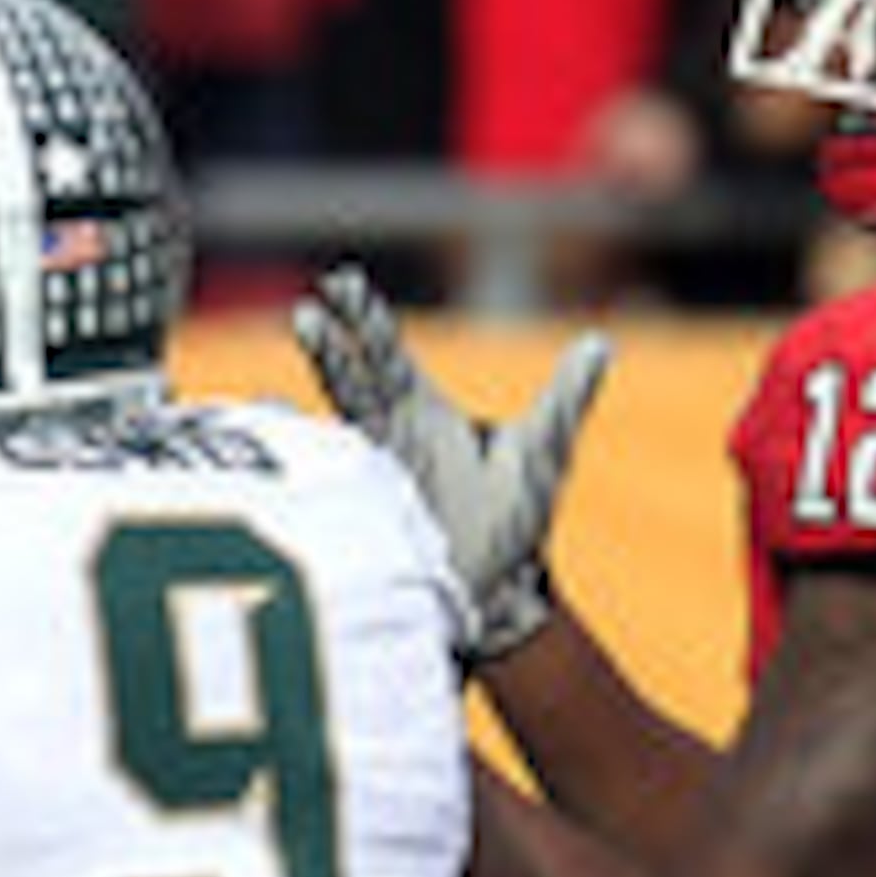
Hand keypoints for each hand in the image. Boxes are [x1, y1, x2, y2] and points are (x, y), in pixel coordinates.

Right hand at [291, 261, 607, 658]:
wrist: (497, 593)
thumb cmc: (512, 519)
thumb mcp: (541, 452)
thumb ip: (565, 399)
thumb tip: (600, 344)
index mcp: (419, 412)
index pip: (385, 354)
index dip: (363, 320)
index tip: (341, 283)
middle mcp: (387, 436)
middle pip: (353, 379)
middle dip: (333, 346)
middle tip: (312, 310)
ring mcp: (371, 476)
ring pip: (339, 426)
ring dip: (321, 401)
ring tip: (290, 373)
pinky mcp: (369, 516)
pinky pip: (330, 486)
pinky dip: (301, 466)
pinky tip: (275, 447)